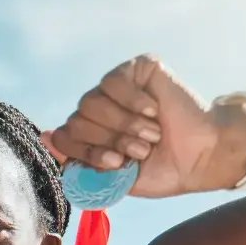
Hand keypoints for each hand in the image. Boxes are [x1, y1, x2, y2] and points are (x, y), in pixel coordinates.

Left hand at [42, 54, 245, 197]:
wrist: (200, 155)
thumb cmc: (160, 169)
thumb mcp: (113, 176)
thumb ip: (78, 160)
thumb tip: (45, 135)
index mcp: (89, 134)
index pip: (62, 136)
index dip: (85, 152)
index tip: (116, 164)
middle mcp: (98, 109)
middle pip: (76, 120)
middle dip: (108, 141)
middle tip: (140, 151)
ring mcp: (115, 87)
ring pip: (91, 102)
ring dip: (123, 125)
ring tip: (150, 136)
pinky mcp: (136, 68)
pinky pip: (115, 82)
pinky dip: (133, 102)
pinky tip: (154, 111)